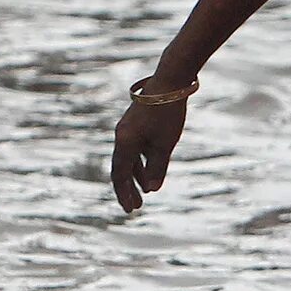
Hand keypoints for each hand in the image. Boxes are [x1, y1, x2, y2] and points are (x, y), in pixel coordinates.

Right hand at [110, 95, 188, 213]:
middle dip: (128, 188)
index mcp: (125, 142)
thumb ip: (158, 167)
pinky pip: (135, 148)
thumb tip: (152, 189)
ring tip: (146, 191)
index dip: (125, 193)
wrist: (169, 81)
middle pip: (121, 168)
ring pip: (129, 158)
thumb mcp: (165, 144)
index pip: (121, 175)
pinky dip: (141, 161)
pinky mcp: (136, 123)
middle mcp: (122, 136)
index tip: (131, 209)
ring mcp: (128, 129)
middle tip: (136, 207)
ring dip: (136, 175)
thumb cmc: (167, 113)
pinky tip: (150, 169)